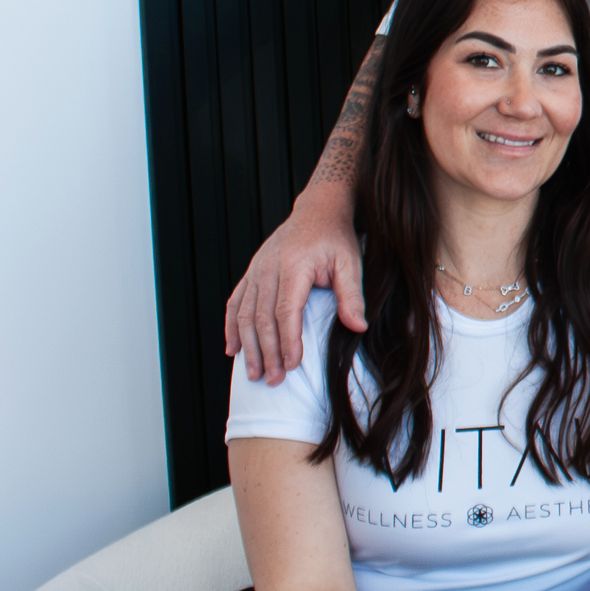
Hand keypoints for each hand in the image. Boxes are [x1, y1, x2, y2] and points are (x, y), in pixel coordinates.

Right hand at [222, 189, 364, 383]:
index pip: (286, 310)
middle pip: (261, 317)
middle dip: (266, 352)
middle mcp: (269, 268)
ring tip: (254, 373)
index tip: (292, 365)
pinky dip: (231, 327)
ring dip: (248, 346)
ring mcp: (256, 270)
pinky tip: (232, 349)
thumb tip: (358, 327)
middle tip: (273, 379)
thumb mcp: (351, 263)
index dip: (287, 340)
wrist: (317, 211)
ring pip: (244, 313)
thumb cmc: (335, 238)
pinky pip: (234, 302)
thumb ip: (352, 295)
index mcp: (294, 265)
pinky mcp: (250, 272)